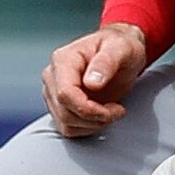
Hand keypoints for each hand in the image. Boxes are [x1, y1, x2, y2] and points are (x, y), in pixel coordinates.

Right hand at [42, 22, 148, 137]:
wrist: (120, 51)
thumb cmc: (120, 47)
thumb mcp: (121, 49)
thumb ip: (106, 63)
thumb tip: (91, 83)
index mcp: (63, 60)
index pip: (65, 93)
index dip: (87, 109)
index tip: (111, 111)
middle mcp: (53, 76)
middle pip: (65, 111)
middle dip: (95, 118)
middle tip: (117, 111)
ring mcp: (54, 92)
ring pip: (65, 123)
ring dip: (93, 125)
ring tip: (111, 111)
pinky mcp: (60, 105)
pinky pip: (68, 128)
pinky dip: (88, 128)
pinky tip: (102, 116)